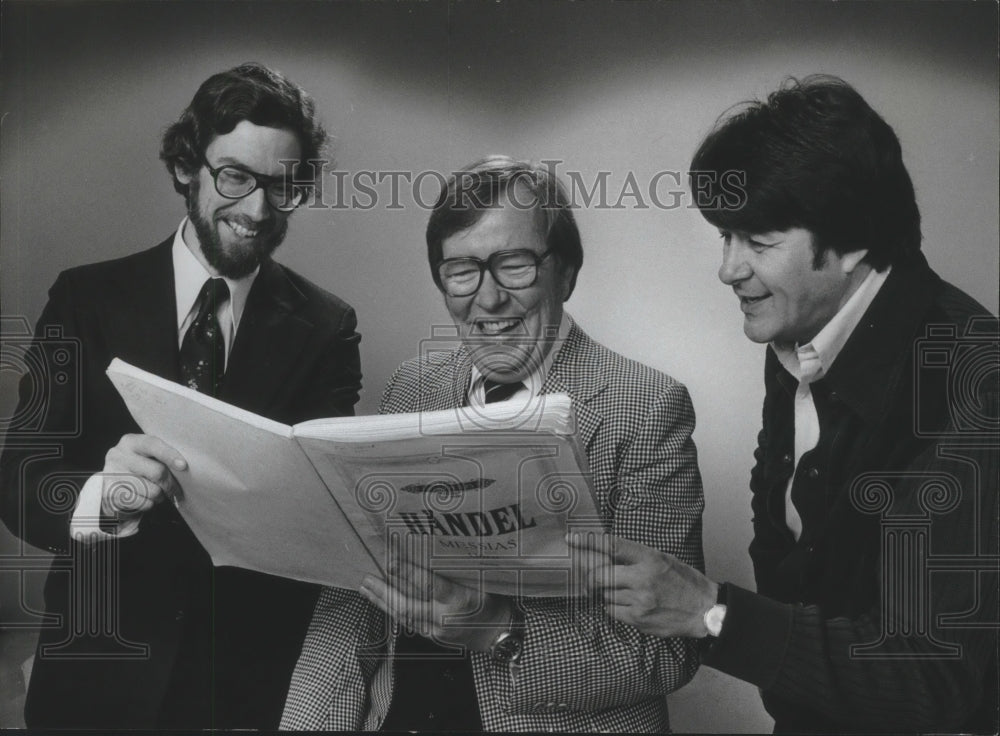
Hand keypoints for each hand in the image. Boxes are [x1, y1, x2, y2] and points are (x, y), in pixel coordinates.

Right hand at [101, 434, 186, 517]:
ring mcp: (112, 475)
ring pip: (152, 490)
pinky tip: (145, 499)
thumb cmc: (138, 468)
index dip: (170, 455)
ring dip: (160, 495)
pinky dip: (149, 504)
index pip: (153, 445)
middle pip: (157, 472)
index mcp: (130, 441)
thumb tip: (183, 467)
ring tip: (157, 493)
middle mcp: (118, 455)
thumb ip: (160, 456)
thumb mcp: (146, 455)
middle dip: (171, 483)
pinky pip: (143, 503)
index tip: (183, 466)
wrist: (111, 485)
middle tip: (176, 489)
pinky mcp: (111, 494)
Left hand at [359, 552, 510, 651]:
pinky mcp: (431, 636)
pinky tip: (380, 600)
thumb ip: (458, 569)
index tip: (392, 560)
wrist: (497, 634)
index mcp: (461, 599)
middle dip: (384, 590)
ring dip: (382, 600)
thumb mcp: (481, 580)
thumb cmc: (492, 601)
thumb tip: (433, 547)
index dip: (409, 573)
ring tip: (366, 586)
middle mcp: (445, 616)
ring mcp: (436, 629)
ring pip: (403, 614)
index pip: (430, 585)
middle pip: (408, 604)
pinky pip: (407, 622)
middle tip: (368, 576)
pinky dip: (391, 609)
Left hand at [568, 532, 716, 638]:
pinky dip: (614, 606)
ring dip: (608, 592)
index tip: (572, 538)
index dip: (589, 541)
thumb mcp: (664, 559)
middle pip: (600, 574)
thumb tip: (606, 554)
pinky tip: (629, 604)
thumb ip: (637, 557)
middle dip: (593, 576)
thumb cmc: (684, 582)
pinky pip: (612, 611)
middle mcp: (642, 578)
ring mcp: (640, 601)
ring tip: (625, 591)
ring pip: (605, 594)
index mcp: (650, 558)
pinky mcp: (638, 619)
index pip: (612, 546)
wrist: (704, 610)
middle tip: (593, 576)